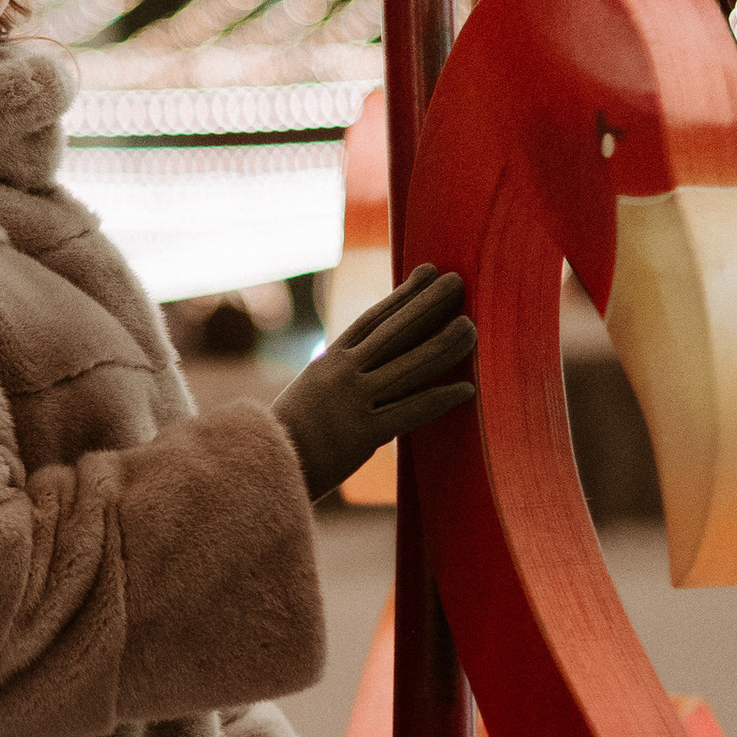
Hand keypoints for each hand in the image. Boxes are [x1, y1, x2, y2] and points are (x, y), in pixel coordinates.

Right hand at [274, 263, 476, 500]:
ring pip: (409, 367)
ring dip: (444, 345)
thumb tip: (375, 356)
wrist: (265, 465)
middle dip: (428, 304)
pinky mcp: (364, 434)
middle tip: (457, 282)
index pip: (374, 318)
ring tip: (471, 327)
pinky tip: (467, 389)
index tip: (428, 271)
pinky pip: (410, 412)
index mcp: (331, 360)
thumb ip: (344, 371)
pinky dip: (439, 399)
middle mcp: (344, 374)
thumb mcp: (314, 388)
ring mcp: (355, 402)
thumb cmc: (292, 430)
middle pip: (395, 332)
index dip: (404, 294)